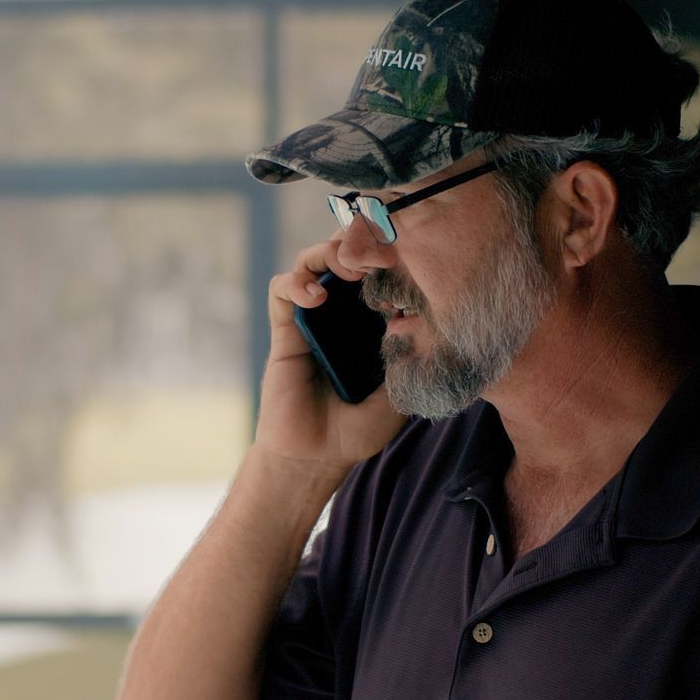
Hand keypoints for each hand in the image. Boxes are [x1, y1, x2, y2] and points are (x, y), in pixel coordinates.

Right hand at [254, 235, 407, 473]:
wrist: (317, 456)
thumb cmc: (359, 429)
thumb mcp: (400, 392)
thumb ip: (408, 357)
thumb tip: (416, 317)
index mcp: (372, 324)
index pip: (381, 273)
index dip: (392, 257)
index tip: (410, 256)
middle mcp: (343, 314)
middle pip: (347, 256)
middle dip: (361, 243)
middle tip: (378, 251)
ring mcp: (313, 318)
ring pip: (314, 261)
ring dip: (329, 252)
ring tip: (348, 269)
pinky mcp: (285, 329)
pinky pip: (283, 290)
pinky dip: (296, 283)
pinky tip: (315, 297)